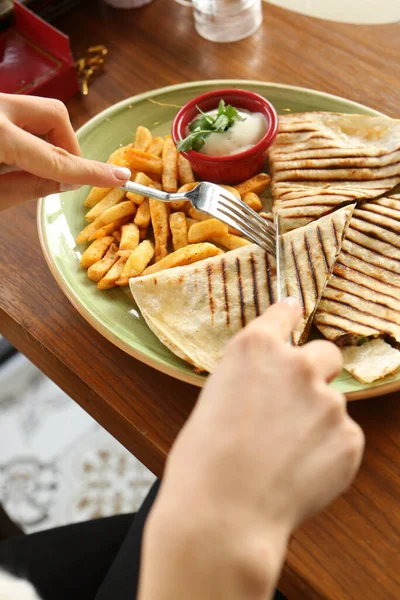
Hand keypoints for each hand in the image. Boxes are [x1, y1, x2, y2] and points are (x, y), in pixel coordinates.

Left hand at [0, 93, 130, 209]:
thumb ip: (26, 188)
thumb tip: (66, 182)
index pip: (55, 158)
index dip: (89, 171)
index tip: (120, 177)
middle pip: (54, 113)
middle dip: (68, 145)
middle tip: (62, 175)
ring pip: (36, 110)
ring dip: (44, 139)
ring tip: (23, 167)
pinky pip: (17, 113)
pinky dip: (23, 135)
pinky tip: (7, 156)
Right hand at [139, 298, 363, 599]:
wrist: (223, 514)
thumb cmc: (204, 460)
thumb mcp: (215, 400)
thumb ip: (251, 378)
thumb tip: (272, 380)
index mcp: (255, 348)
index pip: (283, 315)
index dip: (289, 314)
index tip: (294, 310)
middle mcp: (297, 365)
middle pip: (325, 353)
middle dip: (315, 372)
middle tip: (297, 402)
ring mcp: (327, 401)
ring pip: (331, 403)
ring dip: (316, 421)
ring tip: (283, 455)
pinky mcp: (349, 438)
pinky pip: (342, 438)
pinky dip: (326, 452)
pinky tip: (298, 473)